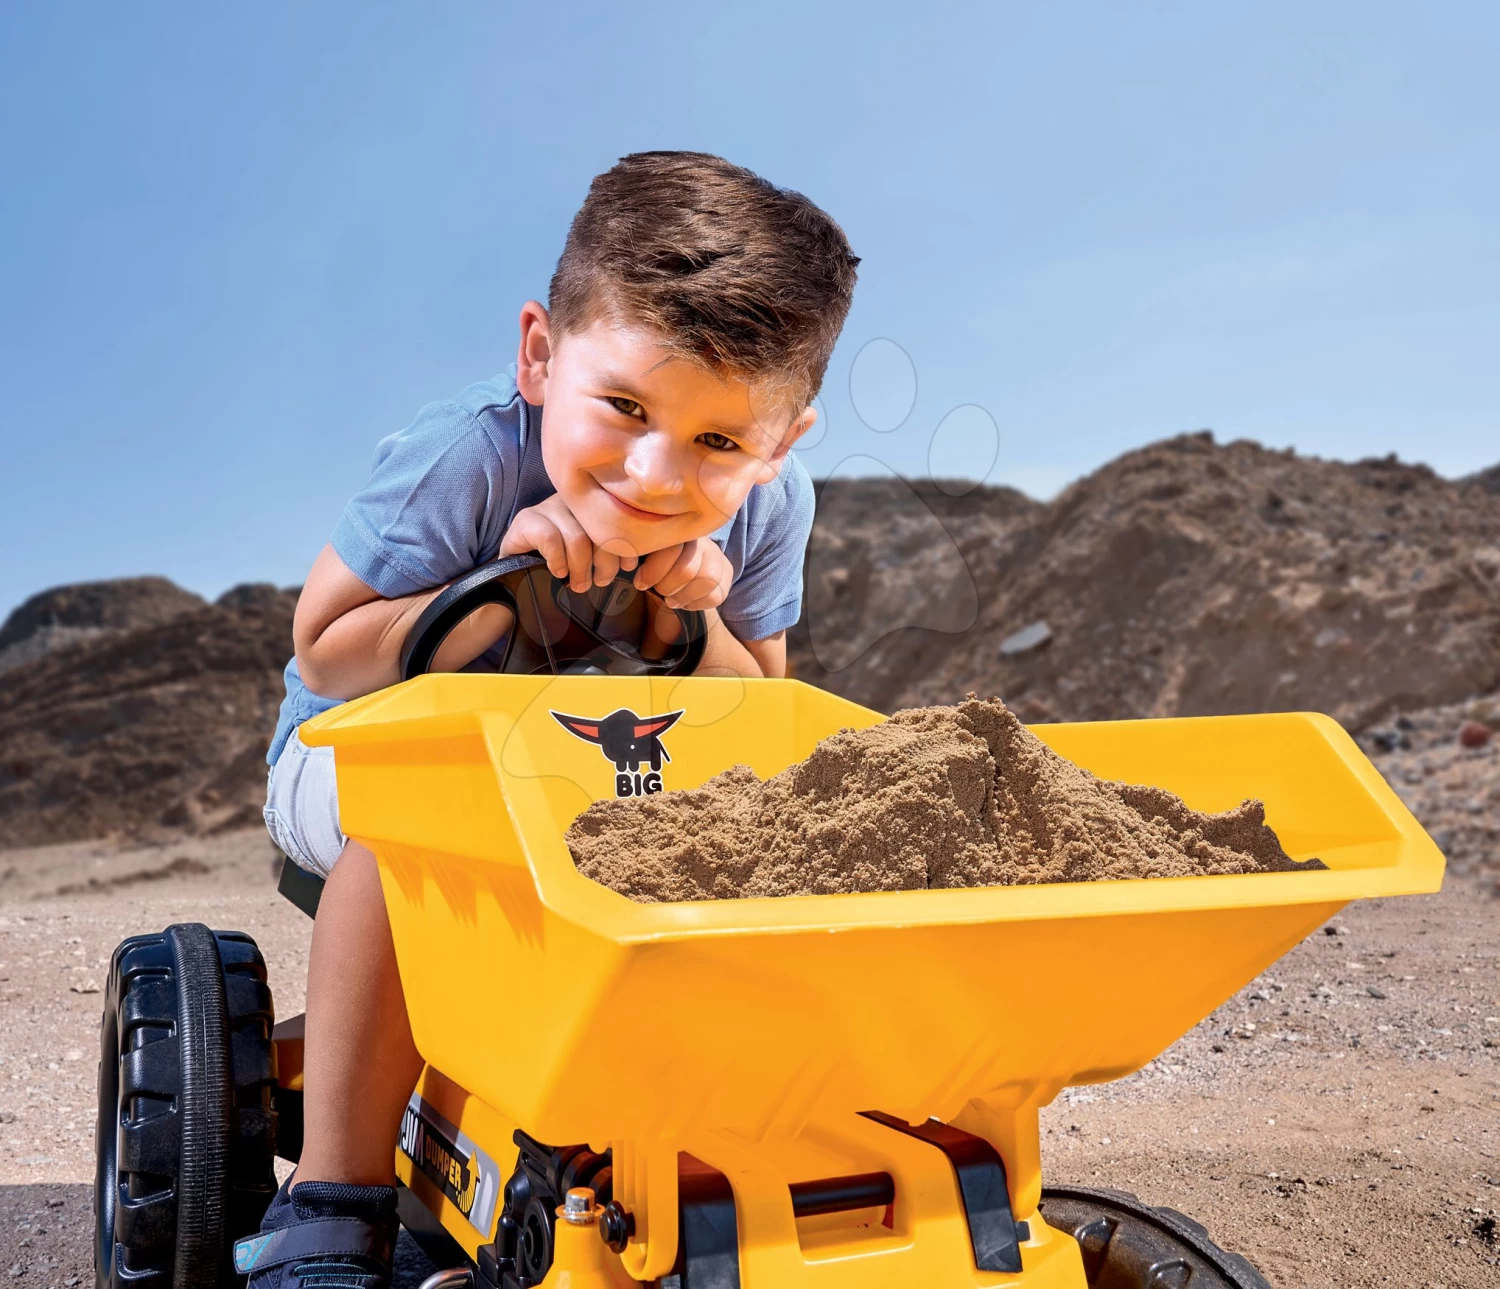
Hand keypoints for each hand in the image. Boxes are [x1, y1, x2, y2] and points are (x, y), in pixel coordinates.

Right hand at [498, 494, 638, 592]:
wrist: (516, 575)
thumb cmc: (561, 566)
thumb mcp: (592, 556)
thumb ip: (610, 552)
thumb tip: (631, 562)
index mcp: (590, 504)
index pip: (616, 518)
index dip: (625, 544)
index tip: (627, 567)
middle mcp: (570, 499)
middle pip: (600, 528)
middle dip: (605, 561)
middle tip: (600, 581)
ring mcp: (546, 507)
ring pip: (577, 537)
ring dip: (581, 567)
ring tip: (579, 583)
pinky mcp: (525, 520)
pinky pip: (550, 538)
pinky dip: (558, 560)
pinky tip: (558, 572)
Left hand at [632, 538, 733, 610]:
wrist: (680, 573)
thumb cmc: (657, 562)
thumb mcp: (646, 553)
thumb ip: (637, 552)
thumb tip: (627, 562)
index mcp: (677, 531)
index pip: (670, 548)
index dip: (654, 570)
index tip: (641, 582)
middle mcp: (702, 541)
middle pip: (687, 569)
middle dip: (666, 586)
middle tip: (657, 590)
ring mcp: (717, 558)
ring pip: (707, 580)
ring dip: (683, 595)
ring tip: (671, 599)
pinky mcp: (727, 577)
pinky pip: (715, 595)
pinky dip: (695, 603)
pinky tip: (685, 601)